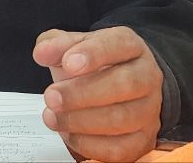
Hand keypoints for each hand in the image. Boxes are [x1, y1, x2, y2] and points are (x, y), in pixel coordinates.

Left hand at [33, 26, 163, 161]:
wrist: (118, 86)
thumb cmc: (96, 66)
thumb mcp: (75, 47)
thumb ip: (57, 45)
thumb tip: (43, 52)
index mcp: (131, 46)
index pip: (118, 44)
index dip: (93, 54)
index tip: (69, 63)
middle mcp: (147, 76)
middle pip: (124, 84)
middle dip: (82, 93)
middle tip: (52, 97)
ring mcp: (149, 109)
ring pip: (122, 118)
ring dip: (81, 121)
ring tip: (54, 117)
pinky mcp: (143, 138)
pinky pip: (120, 148)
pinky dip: (90, 144)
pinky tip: (70, 134)